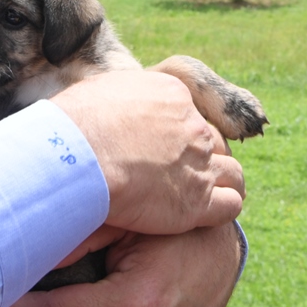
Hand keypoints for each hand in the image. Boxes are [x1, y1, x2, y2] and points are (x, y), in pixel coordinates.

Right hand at [51, 71, 243, 234]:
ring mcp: (199, 163)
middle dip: (204, 157)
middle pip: (213, 142)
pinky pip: (230, 205)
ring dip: (223, 182)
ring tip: (211, 195)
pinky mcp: (197, 201)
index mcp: (172, 95)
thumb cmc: (74, 126)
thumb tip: (115, 110)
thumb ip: (120, 100)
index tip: (165, 149)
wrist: (77, 158)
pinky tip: (210, 214)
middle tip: (187, 173)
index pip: (190, 116)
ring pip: (232, 173)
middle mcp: (193, 127)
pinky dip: (224, 209)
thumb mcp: (100, 92)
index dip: (180, 134)